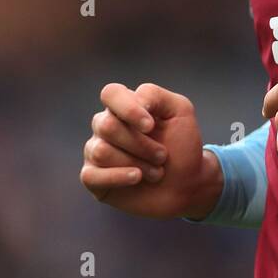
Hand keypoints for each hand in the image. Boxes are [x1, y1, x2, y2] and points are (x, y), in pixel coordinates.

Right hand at [80, 81, 221, 219]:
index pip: (111, 94)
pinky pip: (91, 176)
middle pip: (107, 126)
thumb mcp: (180, 111)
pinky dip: (117, 177)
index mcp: (123, 106)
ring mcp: (95, 151)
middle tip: (163, 156)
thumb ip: (154, 95)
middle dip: (142, 144)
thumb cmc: (181, 145)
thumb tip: (133, 100)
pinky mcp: (93, 178)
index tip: (151, 126)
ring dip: (137, 163)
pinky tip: (137, 177)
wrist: (187, 183)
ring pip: (101, 152)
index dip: (129, 109)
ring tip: (156, 171)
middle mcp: (104, 126)